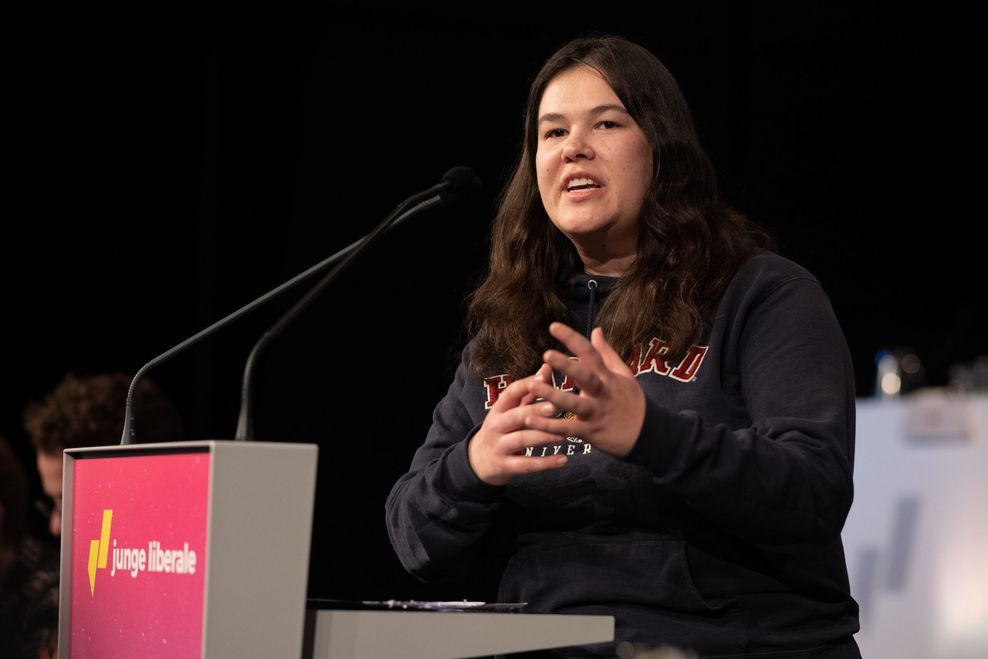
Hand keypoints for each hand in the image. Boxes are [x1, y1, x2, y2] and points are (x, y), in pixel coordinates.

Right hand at [468, 363, 567, 485]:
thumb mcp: (511, 410)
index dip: (526, 385)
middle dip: (534, 411)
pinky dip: (545, 463)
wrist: (479, 461)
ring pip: (521, 440)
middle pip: (515, 416)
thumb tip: (548, 366)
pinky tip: (563, 460)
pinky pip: (526, 465)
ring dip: (543, 437)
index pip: (510, 393)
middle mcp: (496, 426)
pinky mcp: (505, 466)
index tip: (544, 378)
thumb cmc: (503, 428)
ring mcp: (499, 446)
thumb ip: (530, 391)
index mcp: (499, 408)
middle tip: (555, 407)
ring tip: (565, 435)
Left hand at [525, 322, 644, 456]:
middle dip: (567, 365)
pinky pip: (568, 429)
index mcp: (607, 376)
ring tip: (531, 386)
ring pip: (574, 404)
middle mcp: (602, 393)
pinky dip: (549, 425)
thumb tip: (596, 330)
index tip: (554, 326)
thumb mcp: (624, 374)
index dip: (572, 339)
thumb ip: (606, 353)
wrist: (648, 435)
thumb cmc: (632, 401)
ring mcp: (596, 413)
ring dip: (552, 396)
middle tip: (546, 354)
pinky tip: (530, 419)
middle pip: (585, 376)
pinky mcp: (591, 433)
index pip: (590, 353)